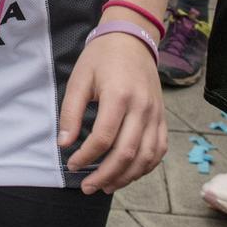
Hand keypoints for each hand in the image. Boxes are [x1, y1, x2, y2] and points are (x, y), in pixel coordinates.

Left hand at [58, 32, 165, 193]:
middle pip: (127, 153)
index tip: (72, 164)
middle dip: (106, 175)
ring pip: (146, 157)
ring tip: (106, 186)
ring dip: (126, 177)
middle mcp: (142, 108)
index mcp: (119, 96)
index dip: (87, 157)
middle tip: (87, 187)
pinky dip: (145, 167)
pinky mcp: (162, 118)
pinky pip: (159, 150)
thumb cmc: (101, 58)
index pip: (104, 138)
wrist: (132, 39)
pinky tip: (128, 174)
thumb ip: (70, 112)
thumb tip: (64, 144)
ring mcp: (156, 114)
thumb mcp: (79, 79)